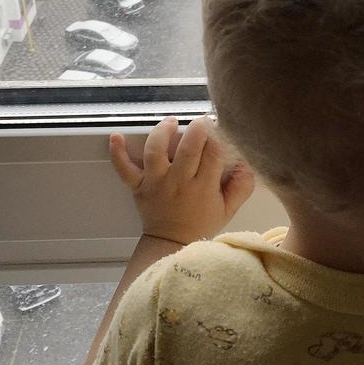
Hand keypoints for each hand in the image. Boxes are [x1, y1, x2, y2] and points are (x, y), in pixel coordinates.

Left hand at [109, 116, 254, 244]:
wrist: (171, 243)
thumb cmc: (201, 223)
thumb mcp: (229, 209)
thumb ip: (242, 186)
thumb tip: (246, 163)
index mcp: (203, 187)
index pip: (214, 153)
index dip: (218, 135)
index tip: (219, 127)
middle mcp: (179, 182)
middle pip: (188, 148)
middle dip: (197, 128)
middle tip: (202, 121)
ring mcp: (156, 183)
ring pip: (156, 151)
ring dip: (162, 132)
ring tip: (171, 122)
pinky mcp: (138, 186)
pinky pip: (124, 169)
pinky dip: (118, 152)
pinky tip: (117, 136)